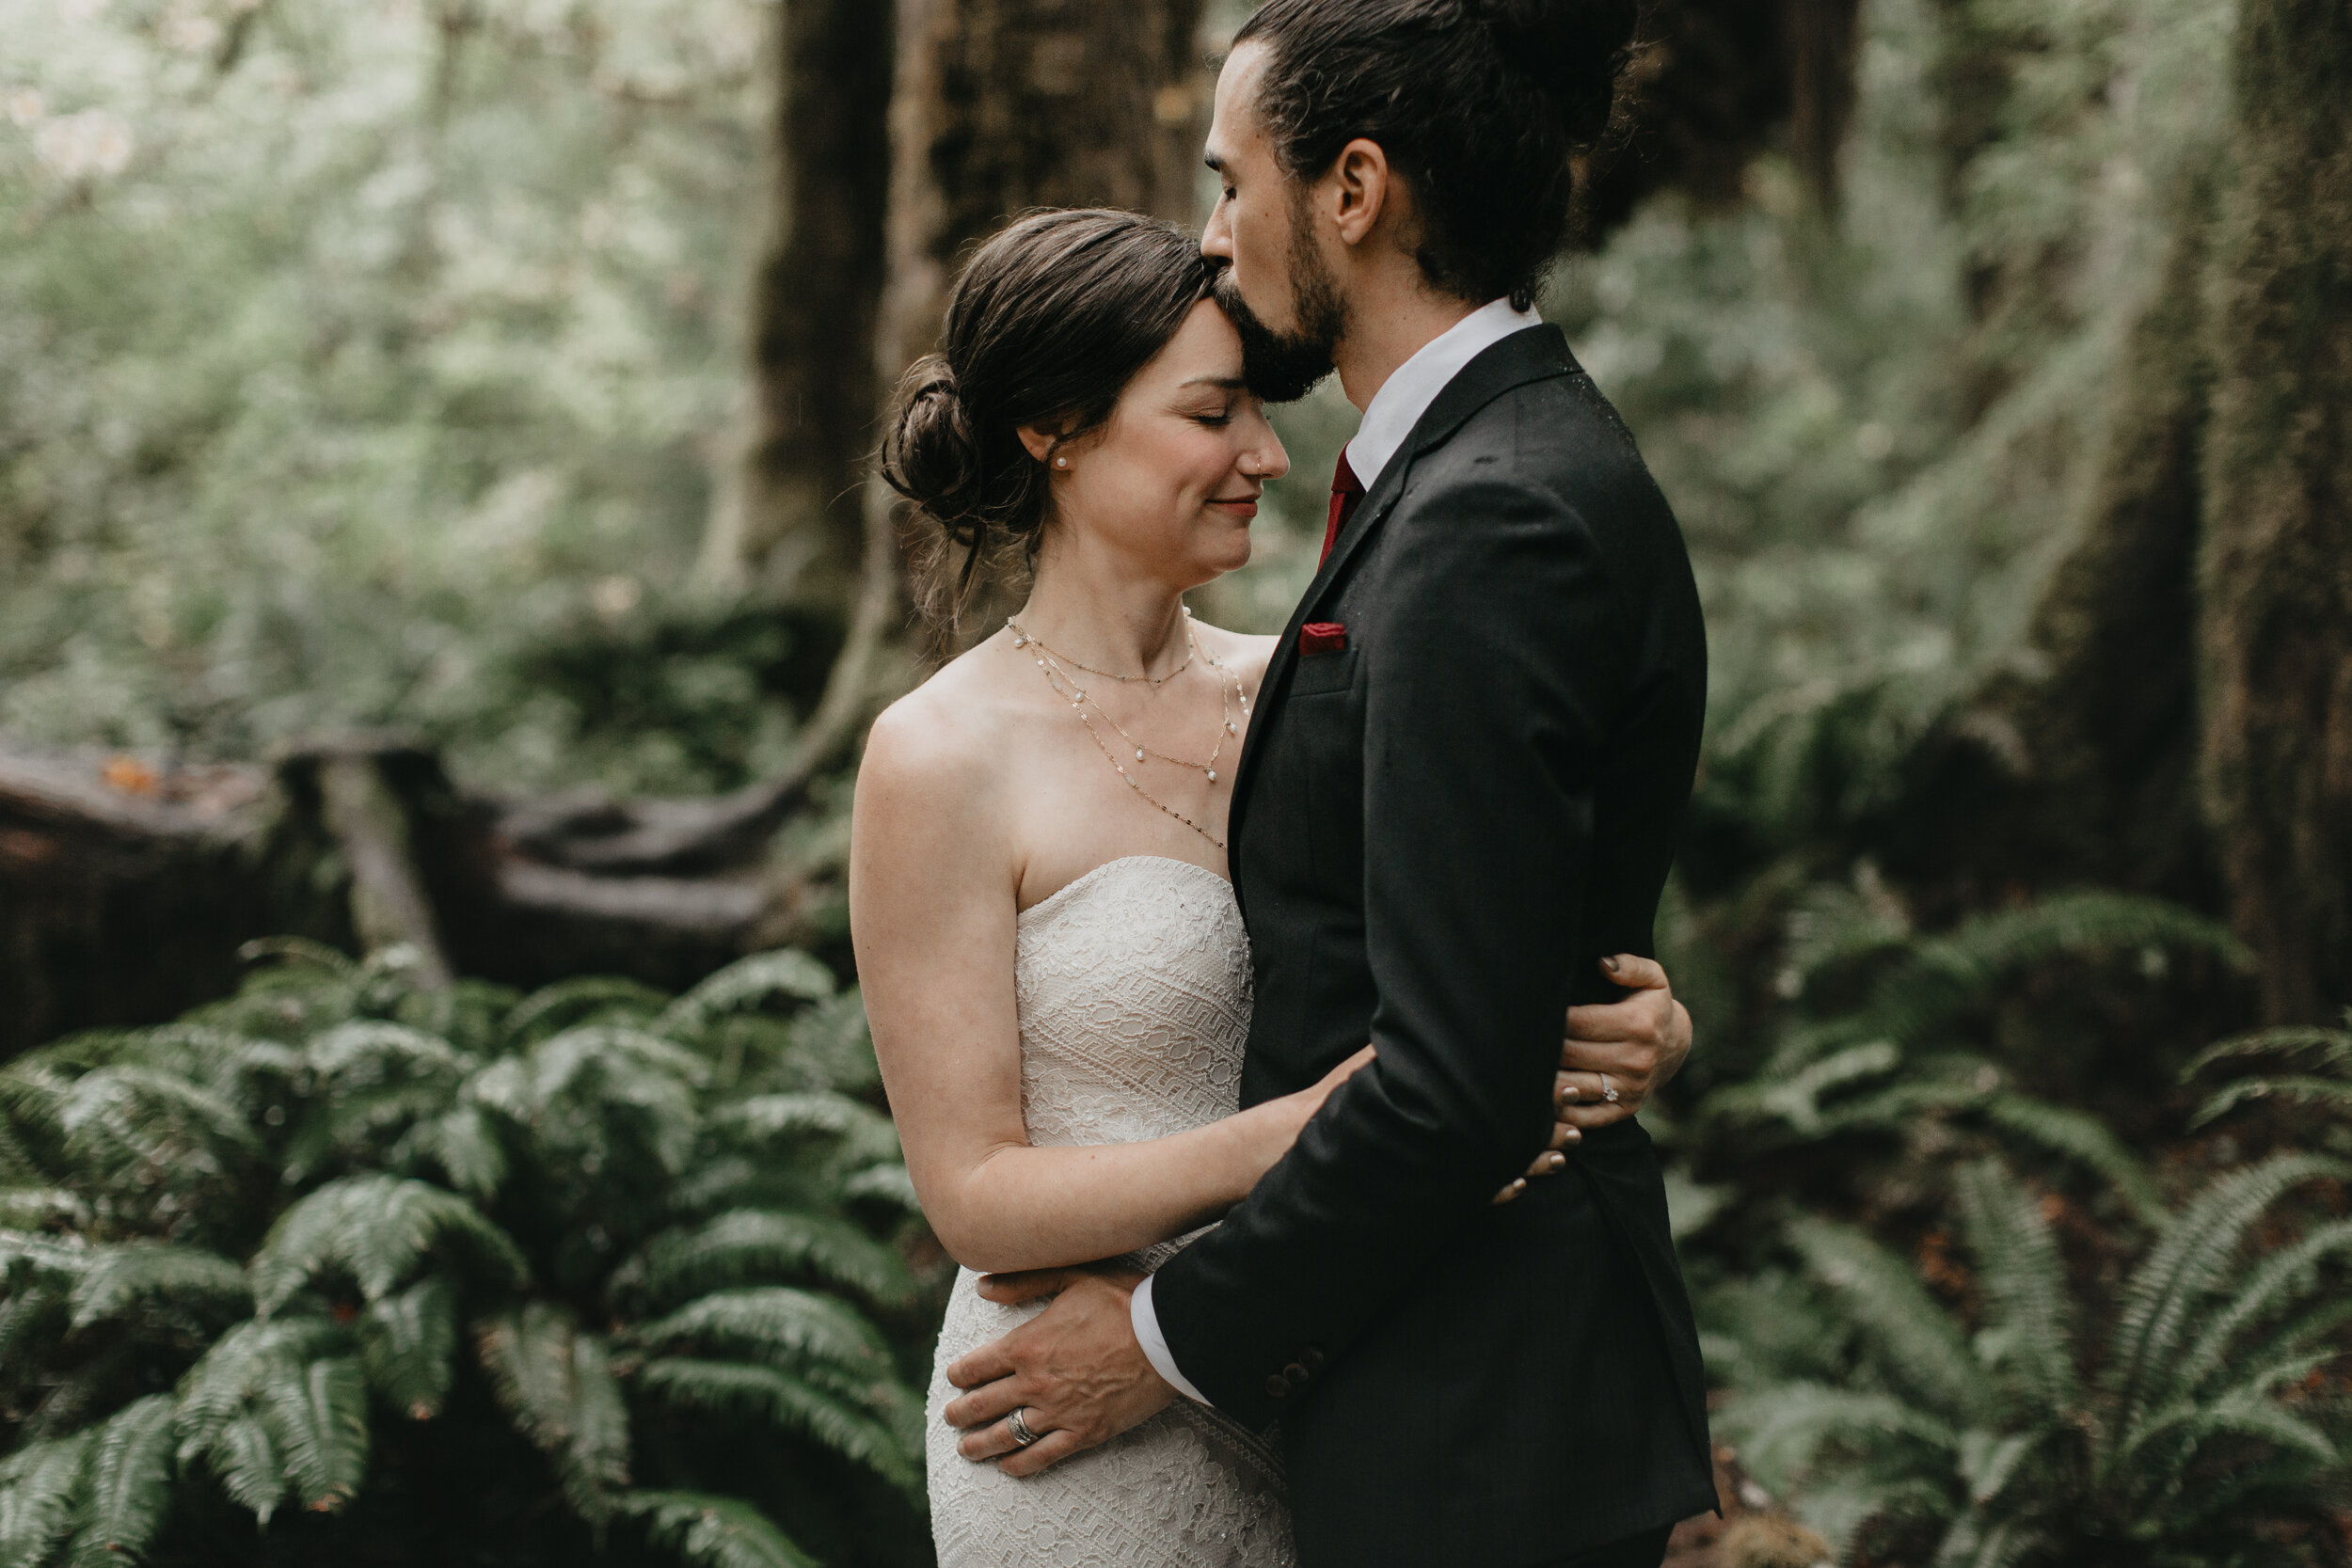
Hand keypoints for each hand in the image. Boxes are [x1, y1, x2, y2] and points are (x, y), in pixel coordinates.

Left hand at [942, 1265, 1173, 1476]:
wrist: (1166, 1335)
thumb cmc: (1122, 1299)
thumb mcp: (1071, 1275)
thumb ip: (1024, 1281)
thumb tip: (983, 1287)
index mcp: (1027, 1343)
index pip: (977, 1366)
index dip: (959, 1375)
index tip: (954, 1379)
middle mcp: (1035, 1382)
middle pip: (983, 1405)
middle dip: (961, 1413)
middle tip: (951, 1418)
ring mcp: (1059, 1411)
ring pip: (1007, 1435)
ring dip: (980, 1444)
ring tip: (966, 1449)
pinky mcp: (1084, 1432)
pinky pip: (1043, 1456)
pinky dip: (1021, 1464)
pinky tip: (1008, 1467)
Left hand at [1495, 956, 1688, 1203]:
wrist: (1674, 1046)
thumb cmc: (1650, 1005)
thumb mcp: (1653, 979)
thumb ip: (1630, 966)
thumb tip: (1603, 964)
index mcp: (1638, 1025)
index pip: (1579, 1023)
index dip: (1549, 1018)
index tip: (1523, 1011)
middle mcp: (1635, 1060)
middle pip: (1570, 1055)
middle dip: (1539, 1048)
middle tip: (1508, 1038)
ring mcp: (1629, 1089)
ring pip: (1573, 1088)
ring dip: (1543, 1081)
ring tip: (1514, 1069)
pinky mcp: (1624, 1110)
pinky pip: (1585, 1117)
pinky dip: (1560, 1112)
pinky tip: (1536, 1102)